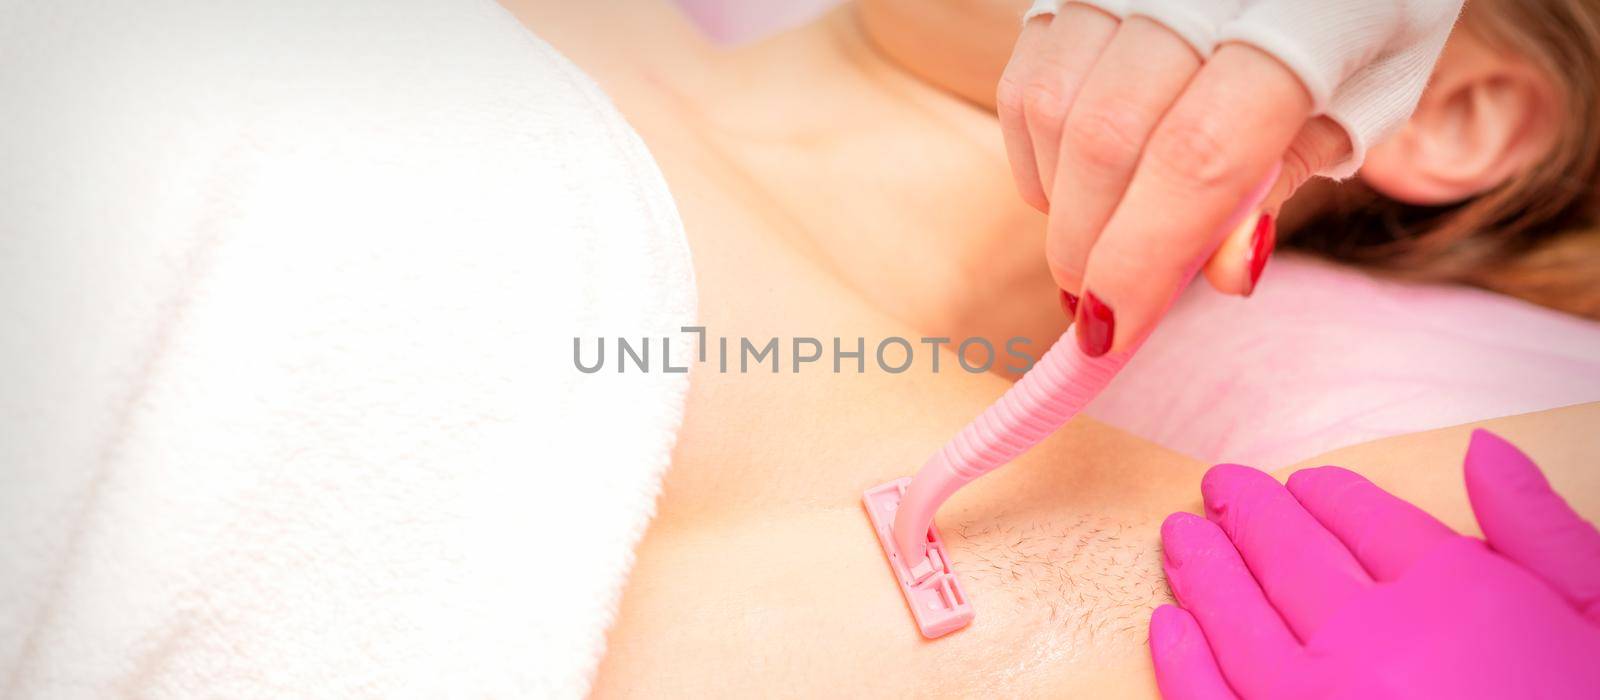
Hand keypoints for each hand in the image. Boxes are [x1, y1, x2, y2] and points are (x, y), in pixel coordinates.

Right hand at [997, 0, 1458, 355]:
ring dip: (1061, 206)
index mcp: (1303, 16)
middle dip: (1090, 250)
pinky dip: (1038, 151)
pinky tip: (1076, 178)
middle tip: (1099, 309)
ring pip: (1053, 111)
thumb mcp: (1367, 92)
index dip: (1144, 259)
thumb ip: (1286, 177)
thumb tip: (1218, 275)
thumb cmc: (1363, 10)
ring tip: (1096, 242)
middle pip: (1108, 142)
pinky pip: (1027, 78)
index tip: (1115, 336)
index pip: (1198, 156)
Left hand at [1151, 430, 1599, 697]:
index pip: (1373, 521)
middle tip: (1220, 487)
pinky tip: (1166, 625)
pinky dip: (1182, 661)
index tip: (1304, 483)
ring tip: (1179, 536)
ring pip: (1239, 619)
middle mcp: (1377, 642)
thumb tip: (1482, 451)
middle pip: (1293, 559)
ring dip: (1203, 571)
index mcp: (1461, 599)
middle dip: (1252, 516)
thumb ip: (1544, 535)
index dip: (1332, 495)